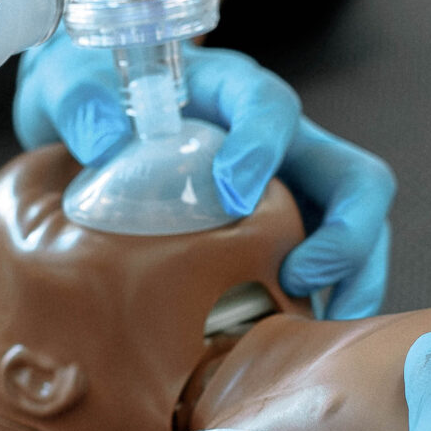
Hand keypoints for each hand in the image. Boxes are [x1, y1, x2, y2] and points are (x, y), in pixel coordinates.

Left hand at [13, 36, 395, 316]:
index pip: (270, 107)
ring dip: (353, 283)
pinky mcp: (285, 234)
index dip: (263, 145)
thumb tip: (104, 141)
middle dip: (347, 234)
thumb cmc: (96, 95)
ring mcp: (292, 189)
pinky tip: (295, 347)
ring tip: (320, 333)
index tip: (234, 190)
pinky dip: (324, 306)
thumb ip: (80, 101)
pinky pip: (327, 270)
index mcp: (232, 93)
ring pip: (357, 232)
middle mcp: (280, 141)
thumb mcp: (72, 83)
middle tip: (299, 278)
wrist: (96, 120)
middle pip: (354, 179)